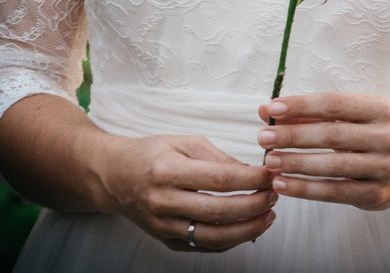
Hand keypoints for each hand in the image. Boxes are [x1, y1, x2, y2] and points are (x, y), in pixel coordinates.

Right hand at [98, 135, 276, 251]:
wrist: (115, 177)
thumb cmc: (152, 154)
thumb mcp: (185, 142)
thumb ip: (218, 156)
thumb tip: (251, 171)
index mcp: (167, 171)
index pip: (219, 179)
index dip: (250, 178)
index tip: (270, 174)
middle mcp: (164, 202)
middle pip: (219, 211)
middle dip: (254, 205)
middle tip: (275, 194)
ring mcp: (164, 225)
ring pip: (213, 236)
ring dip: (248, 229)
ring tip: (269, 215)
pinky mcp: (167, 240)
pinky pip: (204, 247)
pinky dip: (231, 240)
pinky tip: (248, 227)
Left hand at [257, 92, 389, 209]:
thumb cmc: (370, 134)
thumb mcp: (349, 117)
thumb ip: (308, 114)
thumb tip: (265, 111)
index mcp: (378, 108)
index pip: (334, 104)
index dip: (302, 105)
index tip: (273, 109)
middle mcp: (385, 136)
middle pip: (332, 135)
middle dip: (294, 136)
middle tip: (263, 137)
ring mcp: (384, 167)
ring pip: (333, 166)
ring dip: (297, 163)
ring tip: (269, 161)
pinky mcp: (376, 194)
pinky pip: (336, 192)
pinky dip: (306, 189)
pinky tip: (283, 184)